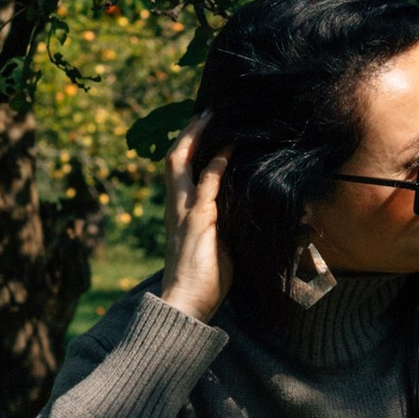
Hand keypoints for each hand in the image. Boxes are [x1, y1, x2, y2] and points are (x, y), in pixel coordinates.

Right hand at [159, 121, 231, 321]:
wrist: (186, 304)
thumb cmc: (203, 282)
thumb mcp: (216, 246)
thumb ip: (224, 226)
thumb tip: (245, 213)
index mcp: (178, 213)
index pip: (178, 172)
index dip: (188, 148)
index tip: (202, 129)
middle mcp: (176, 207)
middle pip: (173, 158)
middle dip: (188, 133)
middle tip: (205, 113)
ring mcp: (184, 211)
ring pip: (181, 162)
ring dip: (197, 137)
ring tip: (212, 117)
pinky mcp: (199, 219)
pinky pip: (207, 183)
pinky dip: (218, 163)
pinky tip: (229, 148)